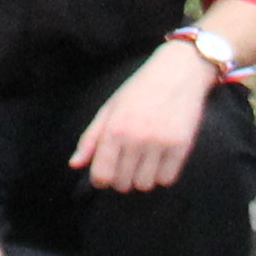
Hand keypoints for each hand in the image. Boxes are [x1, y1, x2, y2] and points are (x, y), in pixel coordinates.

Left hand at [73, 42, 218, 191]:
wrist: (178, 71)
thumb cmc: (140, 90)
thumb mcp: (110, 108)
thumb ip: (91, 138)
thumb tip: (74, 164)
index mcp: (115, 128)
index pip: (102, 174)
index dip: (101, 180)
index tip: (105, 174)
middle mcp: (136, 138)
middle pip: (123, 184)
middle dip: (121, 178)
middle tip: (127, 163)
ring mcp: (160, 143)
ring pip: (145, 185)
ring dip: (142, 178)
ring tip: (144, 160)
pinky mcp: (181, 146)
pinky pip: (167, 179)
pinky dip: (162, 175)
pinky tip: (160, 159)